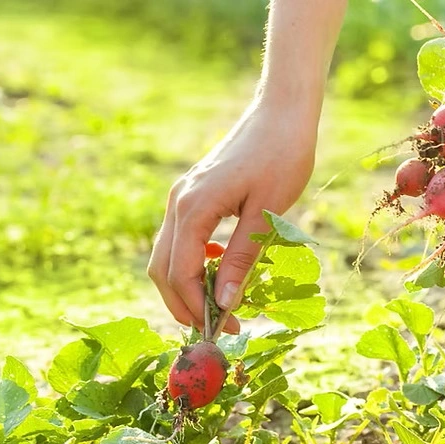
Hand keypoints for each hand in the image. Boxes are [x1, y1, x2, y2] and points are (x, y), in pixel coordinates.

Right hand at [148, 101, 316, 333]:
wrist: (282, 111)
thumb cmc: (282, 156)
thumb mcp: (267, 214)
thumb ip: (242, 258)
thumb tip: (224, 303)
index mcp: (194, 208)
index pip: (181, 273)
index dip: (198, 308)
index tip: (224, 330)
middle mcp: (179, 202)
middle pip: (163, 268)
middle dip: (184, 303)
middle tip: (217, 328)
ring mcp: (182, 196)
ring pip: (167, 254)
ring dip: (186, 285)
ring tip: (219, 305)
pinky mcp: (193, 193)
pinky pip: (181, 238)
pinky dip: (193, 261)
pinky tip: (221, 268)